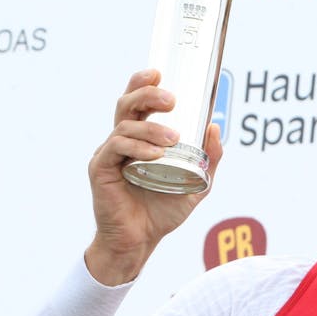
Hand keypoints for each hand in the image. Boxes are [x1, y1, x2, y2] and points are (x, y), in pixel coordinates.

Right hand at [85, 69, 223, 284]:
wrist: (141, 241)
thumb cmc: (163, 211)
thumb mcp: (197, 183)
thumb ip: (209, 158)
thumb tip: (216, 126)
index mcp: (140, 138)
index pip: (138, 103)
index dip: (144, 84)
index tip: (160, 74)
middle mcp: (121, 141)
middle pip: (127, 104)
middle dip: (147, 94)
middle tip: (171, 99)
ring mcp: (109, 154)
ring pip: (124, 126)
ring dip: (150, 128)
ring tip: (173, 138)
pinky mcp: (100, 169)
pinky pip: (116, 149)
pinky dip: (137, 148)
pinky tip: (155, 154)